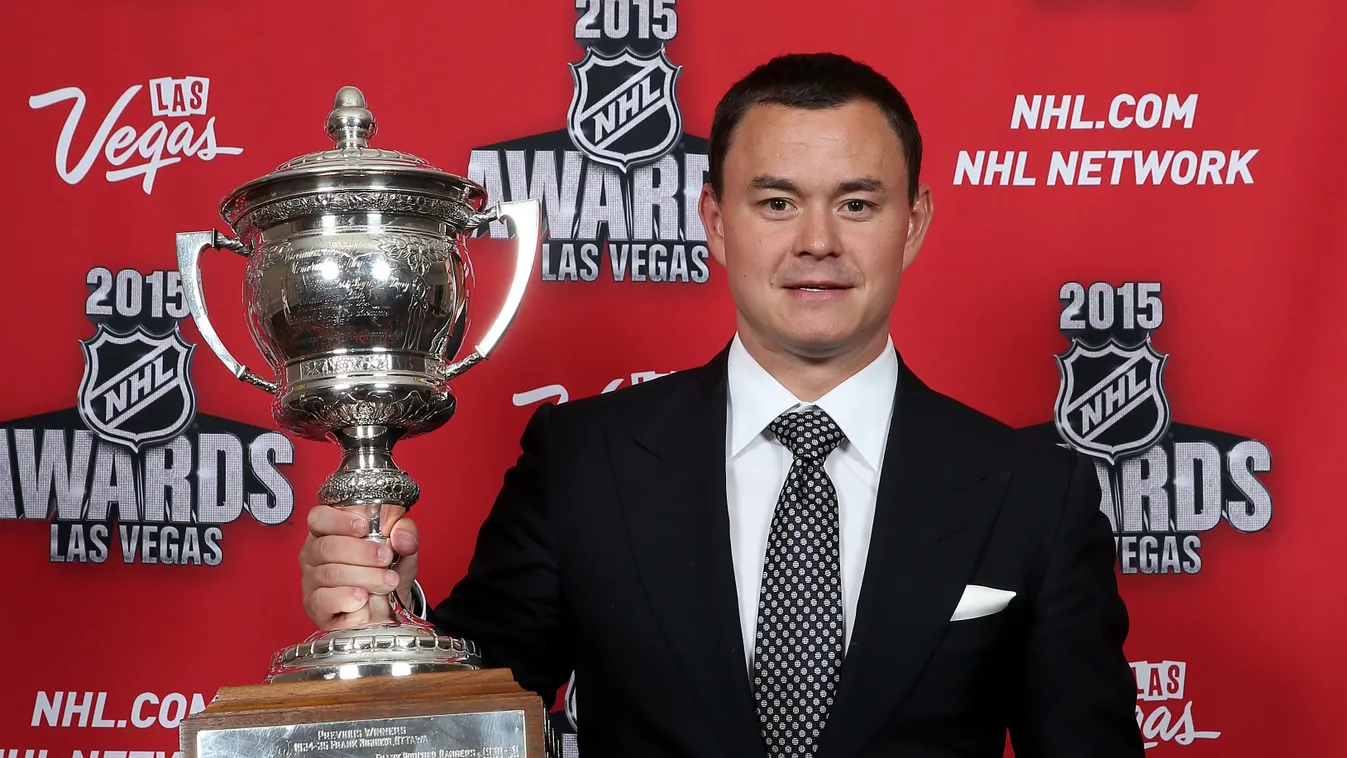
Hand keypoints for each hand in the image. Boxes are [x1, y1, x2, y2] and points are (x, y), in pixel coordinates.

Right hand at [299, 504, 419, 629]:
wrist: (389, 607)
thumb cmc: (386, 571)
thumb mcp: (401, 547)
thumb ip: (405, 534)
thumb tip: (403, 538)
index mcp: (329, 532)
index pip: (319, 518)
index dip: (338, 521)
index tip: (364, 527)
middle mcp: (315, 555)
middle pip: (327, 547)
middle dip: (362, 553)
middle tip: (386, 559)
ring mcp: (312, 582)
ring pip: (331, 574)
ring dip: (365, 578)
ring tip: (387, 582)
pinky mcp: (315, 607)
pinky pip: (325, 600)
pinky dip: (348, 599)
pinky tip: (363, 599)